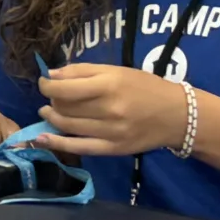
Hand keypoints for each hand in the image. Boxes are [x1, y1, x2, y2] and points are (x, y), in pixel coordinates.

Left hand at [29, 63, 187, 158]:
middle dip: (52, 100)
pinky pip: (79, 148)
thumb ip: (82, 71)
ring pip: (68, 126)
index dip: (46, 86)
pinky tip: (41, 138)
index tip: (45, 82)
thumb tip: (51, 75)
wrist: (178, 115)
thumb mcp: (116, 70)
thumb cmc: (145, 87)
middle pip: (64, 107)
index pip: (64, 88)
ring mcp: (111, 132)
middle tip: (54, 96)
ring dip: (51, 118)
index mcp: (109, 85)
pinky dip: (57, 143)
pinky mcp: (113, 149)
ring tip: (49, 111)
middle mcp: (109, 110)